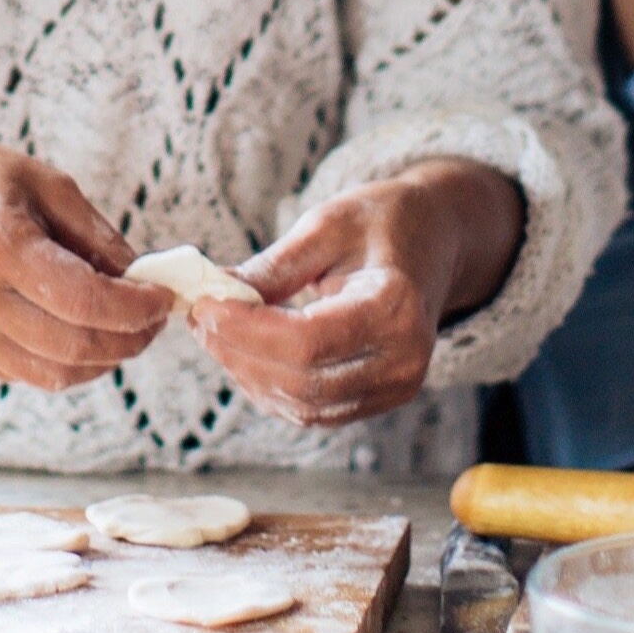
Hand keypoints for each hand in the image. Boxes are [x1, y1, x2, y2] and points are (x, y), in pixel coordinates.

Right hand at [0, 130, 173, 390]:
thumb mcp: (43, 183)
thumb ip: (98, 236)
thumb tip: (145, 281)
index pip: (86, 299)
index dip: (137, 308)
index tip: (163, 297)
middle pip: (75, 345)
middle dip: (130, 338)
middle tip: (154, 319)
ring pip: (56, 372)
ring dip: (105, 358)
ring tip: (126, 328)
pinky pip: (29, 373)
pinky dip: (69, 361)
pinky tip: (84, 332)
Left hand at [190, 163, 521, 427]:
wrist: (434, 238)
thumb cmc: (381, 222)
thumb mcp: (325, 225)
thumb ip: (271, 267)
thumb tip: (212, 293)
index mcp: (396, 307)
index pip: (309, 342)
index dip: (247, 331)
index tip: (204, 305)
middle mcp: (404, 360)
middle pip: (303, 382)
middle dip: (239, 354)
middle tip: (199, 317)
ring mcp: (396, 387)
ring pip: (305, 406)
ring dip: (249, 375)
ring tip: (214, 331)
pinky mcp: (380, 398)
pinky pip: (315, 410)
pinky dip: (271, 387)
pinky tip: (244, 352)